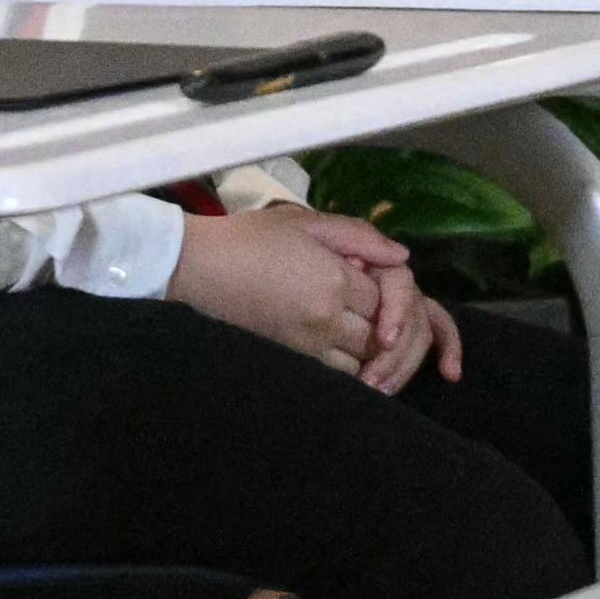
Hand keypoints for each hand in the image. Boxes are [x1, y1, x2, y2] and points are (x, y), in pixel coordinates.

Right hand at [168, 206, 451, 387]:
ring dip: (370, 351)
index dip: (391, 291)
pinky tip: (338, 348)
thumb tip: (401, 257)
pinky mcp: (290, 360)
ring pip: (362, 361)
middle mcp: (326, 317)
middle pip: (381, 334)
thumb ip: (359, 236)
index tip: (375, 281)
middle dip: (386, 324)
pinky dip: (347, 367)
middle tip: (377, 309)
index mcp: (334, 279)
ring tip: (361, 330)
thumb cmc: (249, 238)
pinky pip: (336, 375)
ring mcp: (308, 345)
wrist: (198, 268)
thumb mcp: (305, 223)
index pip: (389, 297)